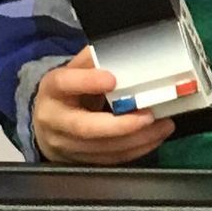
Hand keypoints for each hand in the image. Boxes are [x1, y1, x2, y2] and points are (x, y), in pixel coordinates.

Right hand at [32, 48, 172, 165]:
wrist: (48, 120)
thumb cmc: (69, 90)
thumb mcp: (75, 71)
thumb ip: (94, 61)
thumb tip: (125, 50)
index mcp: (52, 89)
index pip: (65, 83)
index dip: (87, 82)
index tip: (113, 79)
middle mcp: (53, 119)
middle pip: (85, 127)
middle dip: (121, 125)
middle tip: (149, 116)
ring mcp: (64, 144)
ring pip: (101, 148)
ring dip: (137, 139)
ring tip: (163, 126)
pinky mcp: (78, 161)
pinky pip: (109, 160)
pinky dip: (135, 150)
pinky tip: (154, 138)